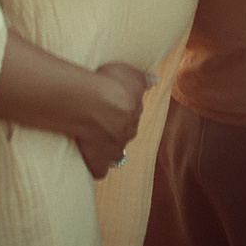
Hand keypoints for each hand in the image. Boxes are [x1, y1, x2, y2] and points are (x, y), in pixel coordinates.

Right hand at [75, 62, 152, 178]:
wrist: (92, 103)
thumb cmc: (110, 85)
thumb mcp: (130, 75)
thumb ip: (143, 80)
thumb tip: (155, 81)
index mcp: (134, 114)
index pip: (132, 114)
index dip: (121, 111)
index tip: (112, 106)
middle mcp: (127, 133)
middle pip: (124, 134)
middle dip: (116, 130)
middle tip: (100, 121)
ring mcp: (113, 149)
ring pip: (116, 154)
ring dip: (109, 150)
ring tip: (95, 143)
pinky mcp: (98, 161)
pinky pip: (100, 170)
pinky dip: (96, 167)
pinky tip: (90, 161)